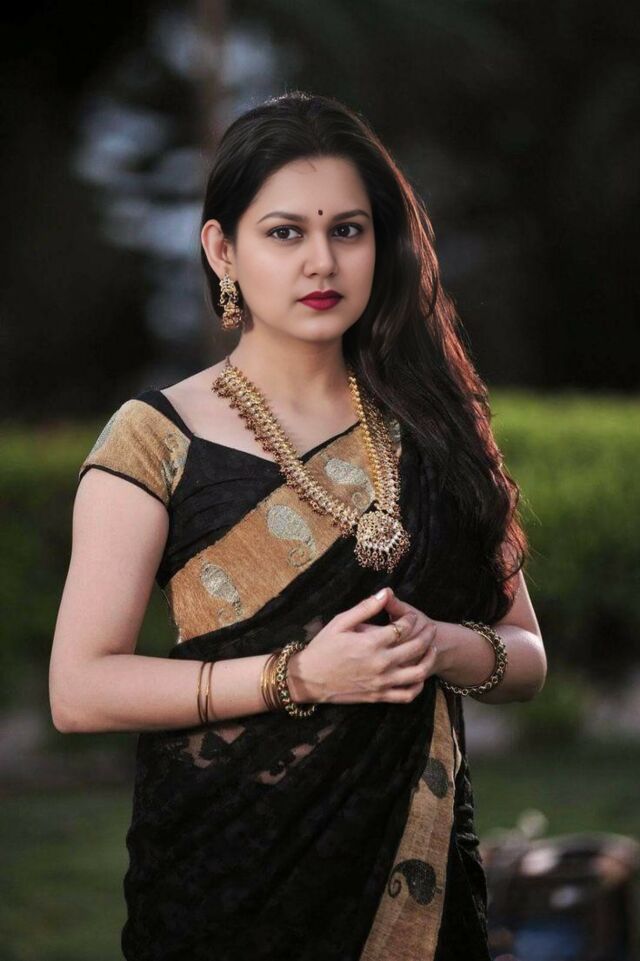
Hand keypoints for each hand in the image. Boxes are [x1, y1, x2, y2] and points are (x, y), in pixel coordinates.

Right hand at [288, 587, 438, 705]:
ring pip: (417, 673)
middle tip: (431, 628)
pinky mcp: (379, 696)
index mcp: (370, 642)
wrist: (309, 679)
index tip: (413, 615)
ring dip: (430, 659)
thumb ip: (366, 608)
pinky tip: (419, 675)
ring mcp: (381, 682)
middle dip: (427, 635)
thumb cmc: (323, 647)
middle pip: (415, 648)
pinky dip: (418, 686)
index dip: (412, 619)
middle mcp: (380, 663)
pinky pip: (407, 695)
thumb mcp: (340, 622)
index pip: (403, 628)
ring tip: (432, 649)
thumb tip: (386, 592)